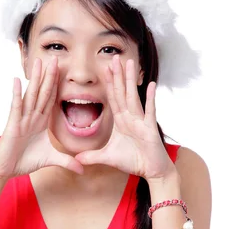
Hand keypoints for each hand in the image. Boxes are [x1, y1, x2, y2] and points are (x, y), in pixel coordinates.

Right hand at [0, 57, 83, 180]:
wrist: (5, 170)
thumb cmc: (23, 161)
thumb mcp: (50, 160)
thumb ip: (66, 161)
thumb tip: (82, 169)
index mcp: (40, 121)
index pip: (51, 99)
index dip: (58, 85)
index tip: (65, 71)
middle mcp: (32, 116)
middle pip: (43, 92)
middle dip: (50, 76)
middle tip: (56, 58)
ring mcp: (22, 119)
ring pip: (31, 95)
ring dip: (35, 79)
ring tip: (39, 62)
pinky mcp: (13, 125)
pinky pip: (16, 107)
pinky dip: (16, 94)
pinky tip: (17, 80)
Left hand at [74, 56, 175, 180]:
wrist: (152, 171)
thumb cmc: (134, 161)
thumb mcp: (108, 158)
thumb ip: (93, 156)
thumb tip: (77, 160)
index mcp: (122, 121)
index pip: (113, 98)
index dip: (109, 84)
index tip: (104, 68)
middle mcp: (131, 117)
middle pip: (122, 93)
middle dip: (118, 75)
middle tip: (114, 57)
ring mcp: (141, 121)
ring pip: (133, 97)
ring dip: (131, 80)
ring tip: (130, 63)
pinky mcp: (150, 129)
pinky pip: (149, 111)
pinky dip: (150, 98)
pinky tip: (151, 84)